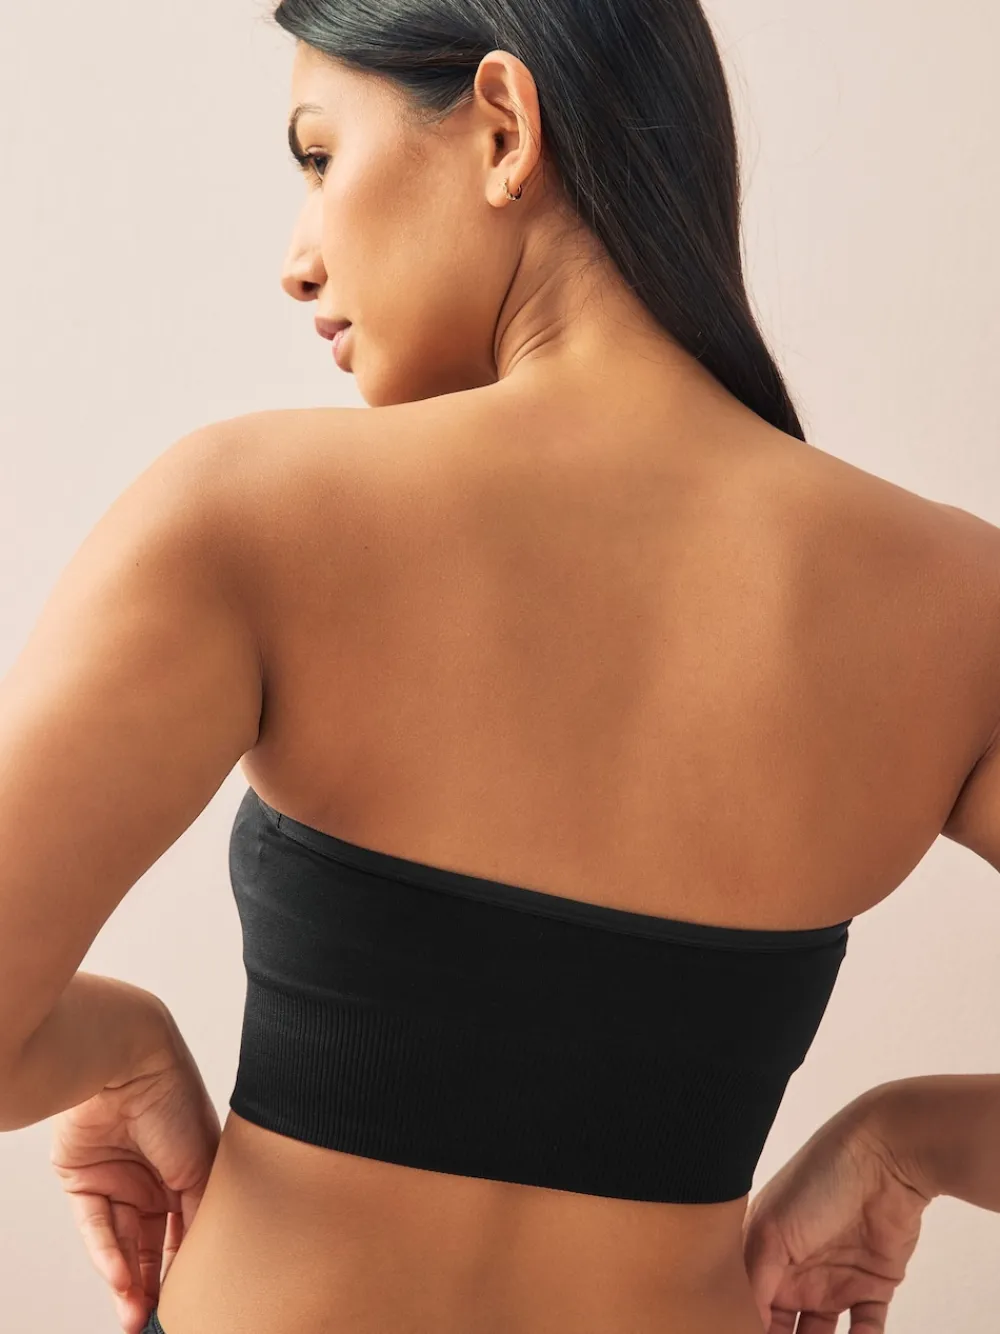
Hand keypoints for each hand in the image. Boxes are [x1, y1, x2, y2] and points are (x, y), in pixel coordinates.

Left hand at [49, 1009, 219, 1332]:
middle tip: (158, 1320)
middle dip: (155, 1283)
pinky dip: (107, 1254)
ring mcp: (117, 1178)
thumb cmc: (177, 1100)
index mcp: (188, 1168)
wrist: (129, 1062)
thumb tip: (198, 1262)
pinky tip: (120, 1278)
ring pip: (122, 1241)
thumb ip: (201, 1212)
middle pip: (152, 1241)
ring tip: (136, 1315)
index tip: (192, 1302)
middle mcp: (152, 1175)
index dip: (188, 1264)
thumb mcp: (203, 1164)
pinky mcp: (82, 1179)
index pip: (188, 1227)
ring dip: (128, 1279)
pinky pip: (95, 1226)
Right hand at [742, 1090, 934, 1332]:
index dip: (748, 1329)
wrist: (884, 1160)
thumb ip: (756, 1287)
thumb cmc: (818, 1182)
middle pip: (784, 1329)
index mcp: (763, 1256)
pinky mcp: (873, 1285)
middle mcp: (795, 1271)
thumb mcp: (772, 1233)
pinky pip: (866, 1330)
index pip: (751, 1308)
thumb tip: (746, 1327)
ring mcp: (834, 1279)